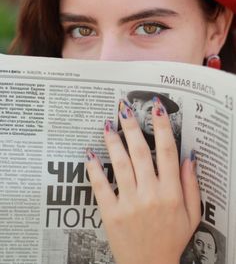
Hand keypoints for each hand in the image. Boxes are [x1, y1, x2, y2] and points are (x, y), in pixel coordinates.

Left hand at [86, 98, 200, 263]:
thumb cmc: (172, 239)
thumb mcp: (192, 215)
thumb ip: (192, 185)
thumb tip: (189, 157)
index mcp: (171, 192)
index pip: (167, 152)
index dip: (162, 127)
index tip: (157, 109)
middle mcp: (150, 193)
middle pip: (140, 152)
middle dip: (132, 126)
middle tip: (124, 108)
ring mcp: (129, 202)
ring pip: (120, 164)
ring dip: (113, 141)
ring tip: (107, 124)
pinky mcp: (111, 212)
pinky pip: (101, 186)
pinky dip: (94, 168)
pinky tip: (90, 153)